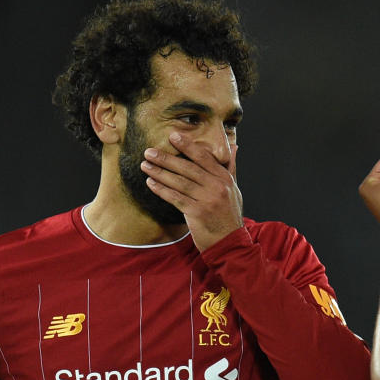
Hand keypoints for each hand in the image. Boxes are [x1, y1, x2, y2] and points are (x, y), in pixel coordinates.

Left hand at [141, 132, 243, 250]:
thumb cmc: (228, 214)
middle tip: (149, 151)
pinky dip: (162, 190)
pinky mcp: (197, 213)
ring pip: (179, 182)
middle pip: (188, 168)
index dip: (188, 146)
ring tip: (145, 165)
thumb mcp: (234, 189)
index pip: (204, 157)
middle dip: (167, 158)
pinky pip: (175, 198)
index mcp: (225, 178)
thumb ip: (230, 167)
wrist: (230, 242)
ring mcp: (207, 200)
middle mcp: (217, 186)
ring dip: (160, 173)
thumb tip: (234, 146)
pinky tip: (151, 183)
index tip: (173, 136)